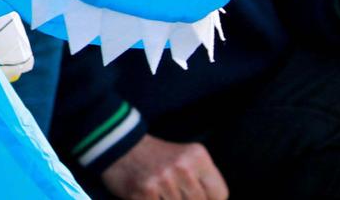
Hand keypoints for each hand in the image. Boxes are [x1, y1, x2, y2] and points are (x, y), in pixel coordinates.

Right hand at [100, 134, 228, 199]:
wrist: (118, 145)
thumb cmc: (157, 158)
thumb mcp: (185, 160)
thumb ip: (202, 182)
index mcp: (197, 156)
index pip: (220, 195)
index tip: (196, 196)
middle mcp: (183, 167)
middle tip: (173, 192)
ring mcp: (163, 179)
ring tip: (160, 192)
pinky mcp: (145, 191)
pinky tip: (149, 195)